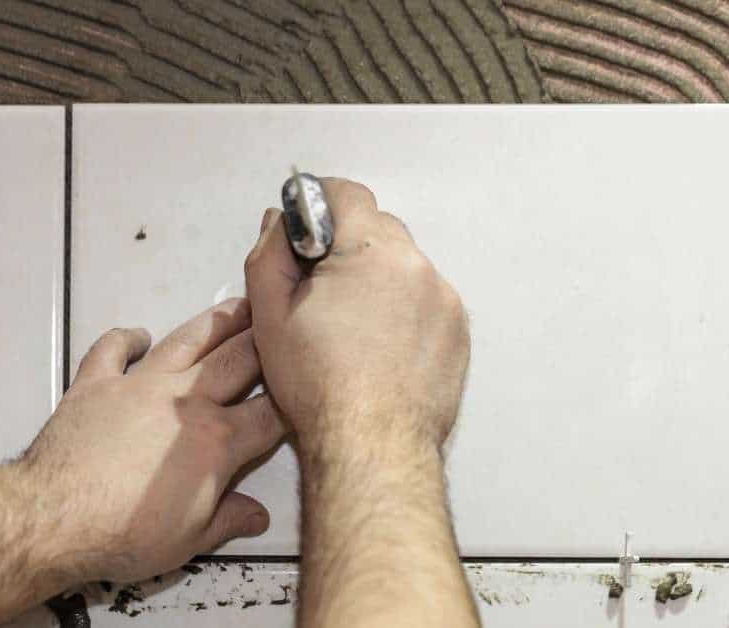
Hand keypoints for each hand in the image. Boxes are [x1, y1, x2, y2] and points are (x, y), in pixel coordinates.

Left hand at [20, 298, 285, 584]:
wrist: (54, 518)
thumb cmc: (123, 534)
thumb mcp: (190, 541)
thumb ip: (228, 520)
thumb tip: (256, 516)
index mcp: (218, 441)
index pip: (270, 414)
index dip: (293, 402)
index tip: (306, 390)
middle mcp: (186, 401)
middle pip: (239, 359)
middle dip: (268, 340)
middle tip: (285, 321)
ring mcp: (140, 385)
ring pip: (188, 340)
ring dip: (217, 321)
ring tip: (239, 306)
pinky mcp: (97, 383)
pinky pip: (114, 348)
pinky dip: (127, 338)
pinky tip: (138, 335)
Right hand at [244, 178, 468, 457]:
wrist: (372, 447)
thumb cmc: (320, 386)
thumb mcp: (270, 314)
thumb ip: (270, 254)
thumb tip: (280, 223)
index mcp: (372, 250)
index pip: (347, 194)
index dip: (318, 205)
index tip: (303, 233)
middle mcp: (417, 266)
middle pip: (378, 228)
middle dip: (347, 245)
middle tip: (319, 288)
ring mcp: (444, 300)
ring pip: (403, 267)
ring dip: (378, 279)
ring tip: (350, 326)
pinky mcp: (457, 332)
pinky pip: (426, 301)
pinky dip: (403, 310)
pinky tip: (378, 346)